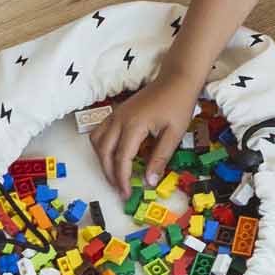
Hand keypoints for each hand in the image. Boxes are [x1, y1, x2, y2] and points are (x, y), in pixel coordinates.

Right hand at [91, 72, 201, 190]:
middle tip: (121, 189)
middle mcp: (119, 120)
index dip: (122, 179)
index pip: (121, 159)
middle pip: (104, 152)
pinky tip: (113, 156)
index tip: (127, 194)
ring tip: (115, 175)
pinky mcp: (116, 112)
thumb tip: (149, 182)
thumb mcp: (174, 134)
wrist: (176, 79)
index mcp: (134, 125)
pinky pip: (99, 132)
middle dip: (110, 174)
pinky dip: (101, 147)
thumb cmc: (178, 105)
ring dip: (102, 161)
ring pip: (97, 142)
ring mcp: (115, 114)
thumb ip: (160, 158)